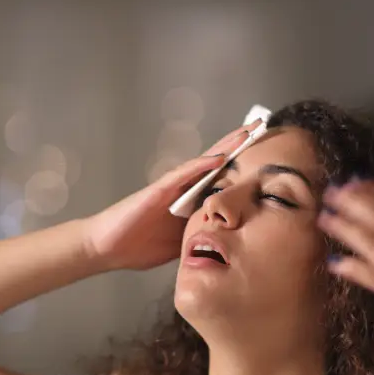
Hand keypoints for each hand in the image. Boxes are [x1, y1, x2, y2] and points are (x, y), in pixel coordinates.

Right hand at [83, 121, 260, 270]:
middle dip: (239, 147)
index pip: (221, 180)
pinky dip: (201, 165)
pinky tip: (219, 158)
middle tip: (262, 126)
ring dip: (225, 147)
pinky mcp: (157, 191)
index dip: (243, 167)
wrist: (106, 248)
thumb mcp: (181, 245)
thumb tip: (228, 246)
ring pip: (203, 163)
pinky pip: (182, 175)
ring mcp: (170, 187)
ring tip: (247, 132)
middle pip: (216, 163)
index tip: (267, 156)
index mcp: (189, 202)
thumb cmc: (138, 246)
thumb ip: (201, 237)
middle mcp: (182, 189)